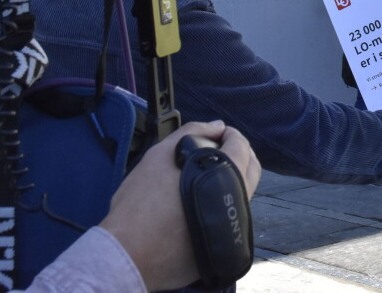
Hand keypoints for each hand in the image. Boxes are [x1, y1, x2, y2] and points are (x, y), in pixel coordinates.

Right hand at [99, 120, 260, 290]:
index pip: (242, 145)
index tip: (216, 134)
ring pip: (244, 192)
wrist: (128, 256)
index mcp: (227, 175)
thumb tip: (217, 126)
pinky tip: (203, 198)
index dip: (230, 134)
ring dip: (233, 177)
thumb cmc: (139, 205)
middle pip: (252, 168)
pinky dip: (225, 200)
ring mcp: (235, 225)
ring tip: (206, 172)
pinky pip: (233, 214)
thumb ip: (192, 132)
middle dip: (239, 152)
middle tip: (217, 148)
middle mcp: (239, 200)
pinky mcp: (227, 245)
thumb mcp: (159, 156)